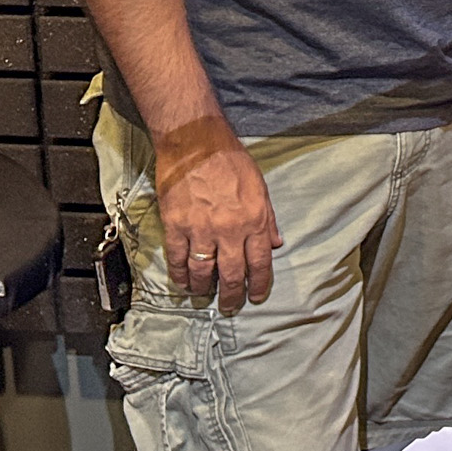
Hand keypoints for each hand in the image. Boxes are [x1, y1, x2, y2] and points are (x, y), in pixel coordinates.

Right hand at [151, 118, 280, 314]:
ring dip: (204, 289)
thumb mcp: (260, 188)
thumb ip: (268, 220)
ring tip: (204, 297)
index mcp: (254, 221)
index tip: (255, 297)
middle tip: (230, 307)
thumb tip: (275, 245)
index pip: (260, 263)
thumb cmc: (232, 162)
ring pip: (203, 271)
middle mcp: (229, 230)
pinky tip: (183, 283)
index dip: (258, 285)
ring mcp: (201, 230)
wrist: (196, 144)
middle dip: (232, 295)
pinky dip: (180, 275)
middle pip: (232, 273)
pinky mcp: (176, 225)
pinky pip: (178, 259)